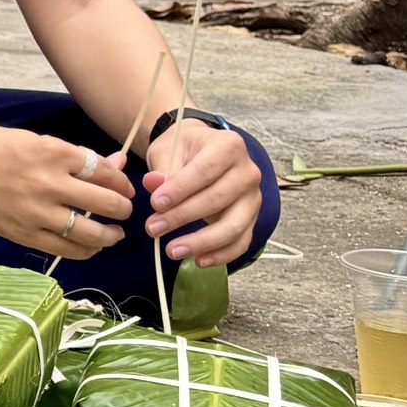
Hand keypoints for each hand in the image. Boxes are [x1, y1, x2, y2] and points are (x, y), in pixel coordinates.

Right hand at [0, 128, 136, 260]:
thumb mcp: (37, 141)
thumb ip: (75, 157)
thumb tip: (115, 164)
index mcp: (54, 153)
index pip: (104, 172)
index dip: (121, 181)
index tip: (124, 186)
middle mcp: (49, 183)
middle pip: (106, 202)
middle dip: (123, 208)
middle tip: (124, 210)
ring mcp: (36, 212)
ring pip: (91, 232)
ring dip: (111, 235)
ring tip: (114, 234)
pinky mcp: (24, 233)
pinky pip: (66, 249)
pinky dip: (85, 250)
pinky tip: (91, 246)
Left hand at [144, 118, 260, 267]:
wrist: (202, 151)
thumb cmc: (184, 149)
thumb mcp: (169, 150)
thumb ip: (163, 169)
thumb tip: (153, 184)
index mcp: (229, 146)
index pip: (205, 170)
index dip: (180, 189)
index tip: (155, 204)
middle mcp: (248, 171)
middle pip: (218, 199)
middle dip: (182, 217)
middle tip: (153, 228)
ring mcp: (253, 197)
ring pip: (233, 226)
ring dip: (201, 242)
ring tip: (172, 250)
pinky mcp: (251, 218)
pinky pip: (241, 241)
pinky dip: (221, 254)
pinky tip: (198, 260)